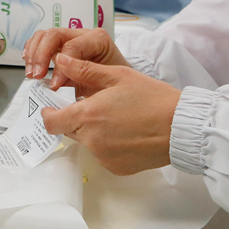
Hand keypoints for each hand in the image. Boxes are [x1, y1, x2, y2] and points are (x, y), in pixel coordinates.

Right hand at [23, 28, 127, 82]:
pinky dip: (32, 50)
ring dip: (33, 53)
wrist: (118, 82)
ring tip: (31, 73)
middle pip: (54, 35)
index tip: (55, 85)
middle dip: (41, 55)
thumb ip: (81, 81)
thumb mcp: (102, 84)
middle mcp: (82, 34)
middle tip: (37, 76)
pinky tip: (29, 64)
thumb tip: (55, 85)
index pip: (72, 47)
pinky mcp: (60, 45)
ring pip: (44, 35)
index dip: (61, 66)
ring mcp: (70, 37)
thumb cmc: (113, 83)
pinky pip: (40, 40)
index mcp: (98, 40)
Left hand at [41, 54, 180, 175]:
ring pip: (87, 143)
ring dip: (93, 132)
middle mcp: (92, 140)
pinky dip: (108, 145)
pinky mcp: (116, 167)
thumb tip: (61, 60)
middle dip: (75, 120)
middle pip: (69, 131)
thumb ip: (85, 70)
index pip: (52, 122)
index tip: (51, 109)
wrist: (180, 127)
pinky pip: (103, 155)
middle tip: (94, 108)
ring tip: (118, 119)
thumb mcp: (118, 76)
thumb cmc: (152, 98)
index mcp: (88, 115)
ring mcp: (103, 156)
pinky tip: (127, 133)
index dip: (48, 115)